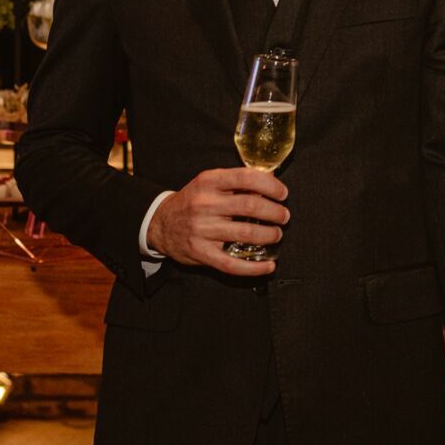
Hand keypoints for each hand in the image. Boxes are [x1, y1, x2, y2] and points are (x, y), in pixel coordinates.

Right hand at [147, 168, 288, 276]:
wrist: (160, 223)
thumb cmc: (192, 201)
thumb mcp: (209, 183)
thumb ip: (236, 181)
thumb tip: (271, 179)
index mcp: (209, 181)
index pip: (247, 177)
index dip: (271, 185)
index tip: (283, 194)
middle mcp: (205, 204)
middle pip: (251, 205)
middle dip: (275, 212)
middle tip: (284, 216)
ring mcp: (202, 229)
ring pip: (246, 233)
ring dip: (270, 235)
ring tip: (276, 235)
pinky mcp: (201, 253)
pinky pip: (232, 264)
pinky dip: (255, 268)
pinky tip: (268, 266)